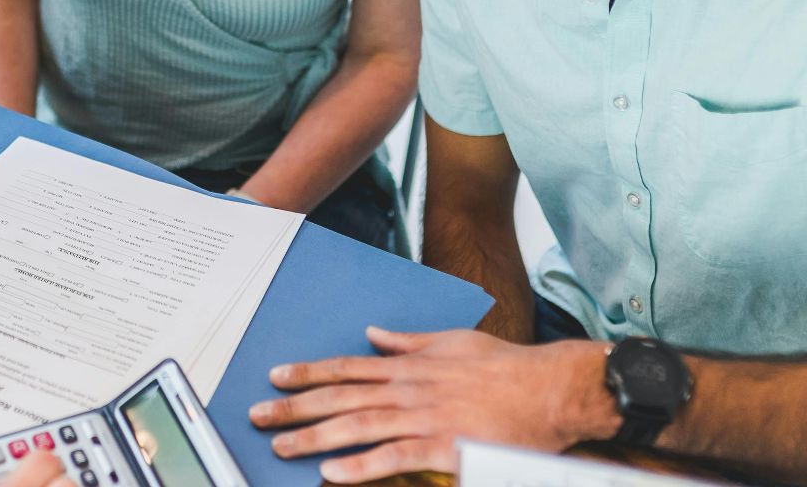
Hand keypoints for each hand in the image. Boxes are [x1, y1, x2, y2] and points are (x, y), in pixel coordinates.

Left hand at [248, 327, 618, 481]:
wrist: (548, 388)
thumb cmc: (505, 367)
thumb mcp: (451, 342)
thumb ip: (409, 342)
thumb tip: (376, 334)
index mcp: (408, 366)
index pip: (346, 367)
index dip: (308, 373)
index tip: (276, 377)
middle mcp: (408, 389)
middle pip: (339, 396)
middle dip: (294, 407)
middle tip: (258, 415)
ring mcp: (423, 418)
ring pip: (357, 426)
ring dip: (315, 437)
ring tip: (282, 446)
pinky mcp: (443, 447)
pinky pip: (394, 458)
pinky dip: (361, 467)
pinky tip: (333, 474)